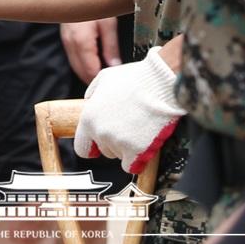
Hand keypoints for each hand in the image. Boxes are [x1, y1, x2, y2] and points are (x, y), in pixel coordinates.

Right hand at [61, 17, 122, 82]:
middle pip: (81, 72)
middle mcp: (71, 44)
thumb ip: (111, 46)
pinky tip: (93, 63)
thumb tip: (115, 65)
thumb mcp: (108, 23)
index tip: (112, 83)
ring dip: (87, 73)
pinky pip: (73, 58)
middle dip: (93, 80)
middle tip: (108, 83)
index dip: (101, 80)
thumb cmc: (93, 3)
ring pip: (75, 67)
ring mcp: (66, 41)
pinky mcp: (66, 38)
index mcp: (82, 42)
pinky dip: (82, 65)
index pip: (90, 71)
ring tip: (102, 75)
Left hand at [74, 47, 183, 173]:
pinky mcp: (137, 151)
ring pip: (120, 156)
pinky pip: (134, 165)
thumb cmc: (136, 79)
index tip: (99, 144)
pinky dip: (139, 158)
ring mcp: (119, 143)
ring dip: (128, 148)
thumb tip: (90, 101)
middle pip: (105, 151)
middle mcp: (101, 133)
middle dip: (115, 142)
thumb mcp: (106, 78)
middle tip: (128, 127)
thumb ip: (93, 93)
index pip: (82, 148)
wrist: (161, 83)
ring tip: (140, 128)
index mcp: (89, 118)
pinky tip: (145, 143)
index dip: (92, 146)